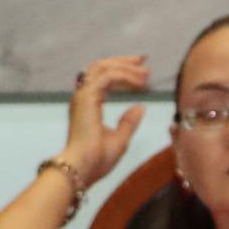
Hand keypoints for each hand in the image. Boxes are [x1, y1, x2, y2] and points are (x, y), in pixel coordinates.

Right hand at [64, 55, 149, 185]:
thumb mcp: (120, 139)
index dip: (122, 71)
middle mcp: (83, 96)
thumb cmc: (97, 159)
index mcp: (89, 104)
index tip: (141, 69)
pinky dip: (125, 76)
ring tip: (146, 73)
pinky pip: (108, 77)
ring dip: (126, 67)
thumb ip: (129, 122)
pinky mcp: (87, 97)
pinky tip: (139, 82)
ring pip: (104, 68)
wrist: (83, 167)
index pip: (103, 78)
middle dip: (124, 62)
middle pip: (101, 67)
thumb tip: (140, 106)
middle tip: (143, 61)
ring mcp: (83, 95)